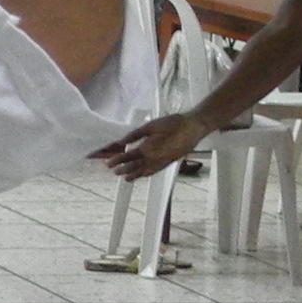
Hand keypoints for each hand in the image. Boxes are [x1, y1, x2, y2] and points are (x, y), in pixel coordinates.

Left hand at [90, 112, 210, 179]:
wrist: (193, 127)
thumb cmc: (172, 124)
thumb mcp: (150, 126)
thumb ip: (134, 135)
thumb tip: (121, 142)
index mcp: (148, 149)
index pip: (128, 157)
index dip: (117, 160)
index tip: (108, 164)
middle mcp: (154, 159)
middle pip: (135, 166)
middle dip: (124, 169)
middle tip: (114, 172)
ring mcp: (162, 162)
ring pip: (145, 171)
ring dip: (134, 174)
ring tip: (126, 178)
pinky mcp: (169, 162)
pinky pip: (155, 171)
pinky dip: (146, 174)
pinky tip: (143, 174)